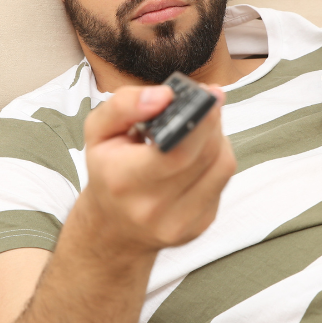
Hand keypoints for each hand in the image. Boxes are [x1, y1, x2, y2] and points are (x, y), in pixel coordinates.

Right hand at [78, 84, 235, 258]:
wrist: (114, 227)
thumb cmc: (107, 173)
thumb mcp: (98, 132)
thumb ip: (124, 105)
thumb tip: (165, 95)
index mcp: (124, 181)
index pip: (177, 151)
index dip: (200, 120)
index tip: (206, 95)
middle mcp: (152, 208)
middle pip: (205, 155)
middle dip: (211, 121)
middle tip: (207, 101)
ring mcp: (179, 222)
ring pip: (222, 166)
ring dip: (218, 138)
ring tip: (200, 128)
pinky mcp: (200, 226)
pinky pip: (223, 182)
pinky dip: (217, 160)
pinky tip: (199, 154)